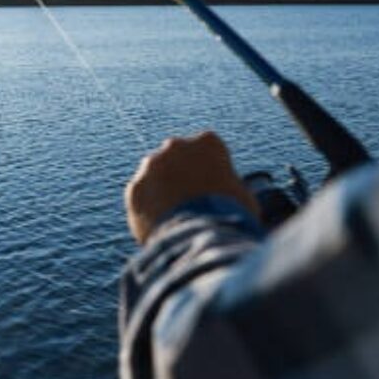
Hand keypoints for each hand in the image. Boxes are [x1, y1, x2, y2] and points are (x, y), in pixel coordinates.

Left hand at [124, 131, 259, 243]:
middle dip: (180, 176)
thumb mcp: (244, 196)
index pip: (207, 152)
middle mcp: (175, 146)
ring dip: (162, 193)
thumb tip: (234, 201)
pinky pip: (142, 200)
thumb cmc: (231, 215)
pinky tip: (161, 228)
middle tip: (190, 202)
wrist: (201, 235)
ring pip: (155, 178)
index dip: (210, 172)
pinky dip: (148, 212)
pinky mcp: (135, 189)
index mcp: (208, 142)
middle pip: (176, 159)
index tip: (212, 189)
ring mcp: (151, 166)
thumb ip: (232, 189)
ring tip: (175, 218)